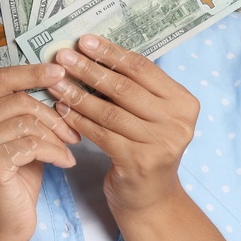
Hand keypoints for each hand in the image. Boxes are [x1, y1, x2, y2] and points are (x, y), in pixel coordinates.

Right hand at [0, 62, 80, 240]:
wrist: (4, 224)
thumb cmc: (15, 179)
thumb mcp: (20, 137)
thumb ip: (26, 109)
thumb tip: (57, 76)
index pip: (0, 79)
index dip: (32, 72)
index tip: (61, 72)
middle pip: (19, 101)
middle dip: (53, 115)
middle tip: (73, 132)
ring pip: (28, 122)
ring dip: (56, 136)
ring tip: (68, 149)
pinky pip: (31, 144)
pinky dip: (55, 152)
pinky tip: (64, 163)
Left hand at [43, 34, 198, 215]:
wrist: (150, 199)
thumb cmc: (144, 149)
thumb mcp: (150, 116)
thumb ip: (134, 89)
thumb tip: (93, 51)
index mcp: (184, 102)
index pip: (143, 69)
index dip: (111, 53)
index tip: (84, 41)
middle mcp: (178, 122)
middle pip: (126, 87)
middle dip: (90, 69)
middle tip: (63, 55)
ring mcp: (161, 144)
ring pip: (110, 111)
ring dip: (78, 94)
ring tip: (56, 81)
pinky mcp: (139, 162)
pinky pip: (101, 134)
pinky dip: (78, 120)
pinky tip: (61, 109)